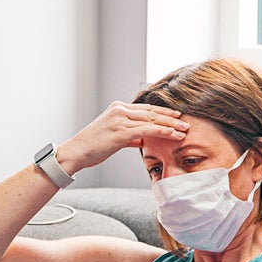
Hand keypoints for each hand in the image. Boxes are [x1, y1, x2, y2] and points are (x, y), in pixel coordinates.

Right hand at [55, 102, 188, 173]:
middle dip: (171, 117)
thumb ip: (129, 136)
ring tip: (184, 129)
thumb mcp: (113, 137)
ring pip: (152, 119)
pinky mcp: (121, 131)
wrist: (76, 152)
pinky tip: (174, 135)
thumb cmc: (92, 147)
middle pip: (152, 111)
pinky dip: (163, 131)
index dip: (163, 112)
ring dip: (171, 125)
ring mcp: (120, 119)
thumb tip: (143, 139)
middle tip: (185, 121)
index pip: (146, 108)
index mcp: (118, 108)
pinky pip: (148, 130)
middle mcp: (120, 110)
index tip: (176, 116)